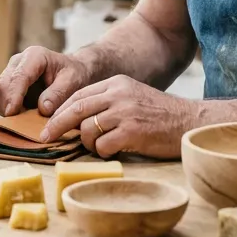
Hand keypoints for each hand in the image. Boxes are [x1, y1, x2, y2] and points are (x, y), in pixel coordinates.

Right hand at [0, 45, 92, 117]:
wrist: (72, 71)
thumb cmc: (74, 75)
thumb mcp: (73, 82)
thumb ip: (58, 94)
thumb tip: (43, 109)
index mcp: (35, 56)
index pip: (19, 76)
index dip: (13, 95)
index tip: (12, 113)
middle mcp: (18, 61)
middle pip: (3, 84)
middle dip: (6, 104)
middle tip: (16, 124)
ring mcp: (11, 72)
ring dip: (6, 108)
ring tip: (22, 121)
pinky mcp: (9, 84)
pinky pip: (1, 99)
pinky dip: (7, 109)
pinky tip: (21, 116)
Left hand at [39, 75, 188, 158]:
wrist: (190, 123)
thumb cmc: (160, 115)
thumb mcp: (132, 96)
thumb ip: (108, 102)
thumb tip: (76, 119)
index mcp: (116, 83)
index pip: (78, 95)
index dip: (60, 110)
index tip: (48, 123)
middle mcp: (118, 94)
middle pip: (76, 109)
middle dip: (56, 125)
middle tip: (45, 138)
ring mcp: (125, 112)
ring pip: (86, 129)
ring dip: (86, 143)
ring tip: (99, 147)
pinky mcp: (132, 132)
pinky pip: (102, 145)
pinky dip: (101, 152)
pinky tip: (113, 151)